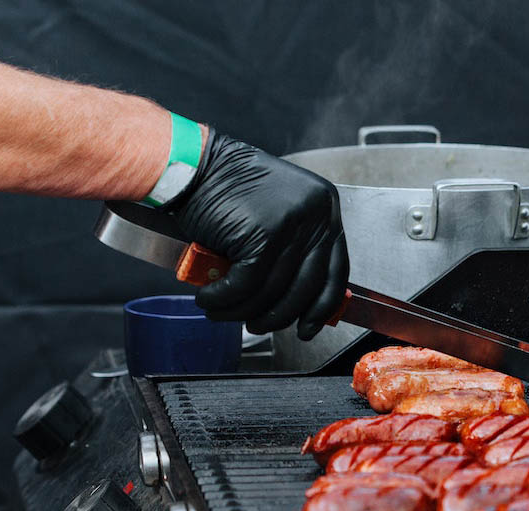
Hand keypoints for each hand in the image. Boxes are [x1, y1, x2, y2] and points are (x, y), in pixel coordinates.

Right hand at [171, 132, 348, 337]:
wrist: (192, 165)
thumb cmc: (229, 190)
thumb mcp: (278, 214)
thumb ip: (295, 249)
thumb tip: (301, 302)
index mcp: (326, 208)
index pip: (336, 272)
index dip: (321, 307)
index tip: (308, 327)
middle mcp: (315, 214)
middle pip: (305, 288)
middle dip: (278, 316)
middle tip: (257, 326)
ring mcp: (291, 224)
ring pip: (272, 291)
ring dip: (243, 311)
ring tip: (222, 313)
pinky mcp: (262, 235)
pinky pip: (245, 285)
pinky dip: (224, 299)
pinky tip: (209, 300)